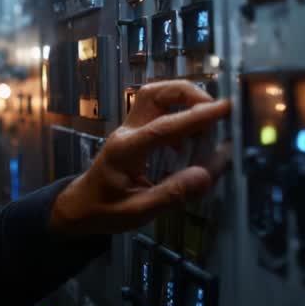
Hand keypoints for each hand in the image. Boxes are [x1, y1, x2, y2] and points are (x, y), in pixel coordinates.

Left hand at [49, 80, 230, 235]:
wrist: (80, 207)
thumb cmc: (105, 211)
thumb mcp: (138, 212)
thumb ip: (171, 194)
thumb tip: (205, 175)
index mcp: (126, 150)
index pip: (164, 126)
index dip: (197, 117)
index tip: (225, 109)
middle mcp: (127, 132)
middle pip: (154, 94)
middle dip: (188, 93)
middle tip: (217, 108)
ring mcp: (128, 129)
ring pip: (155, 97)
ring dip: (184, 100)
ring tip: (209, 121)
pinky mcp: (134, 133)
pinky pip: (158, 111)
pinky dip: (179, 114)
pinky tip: (192, 138)